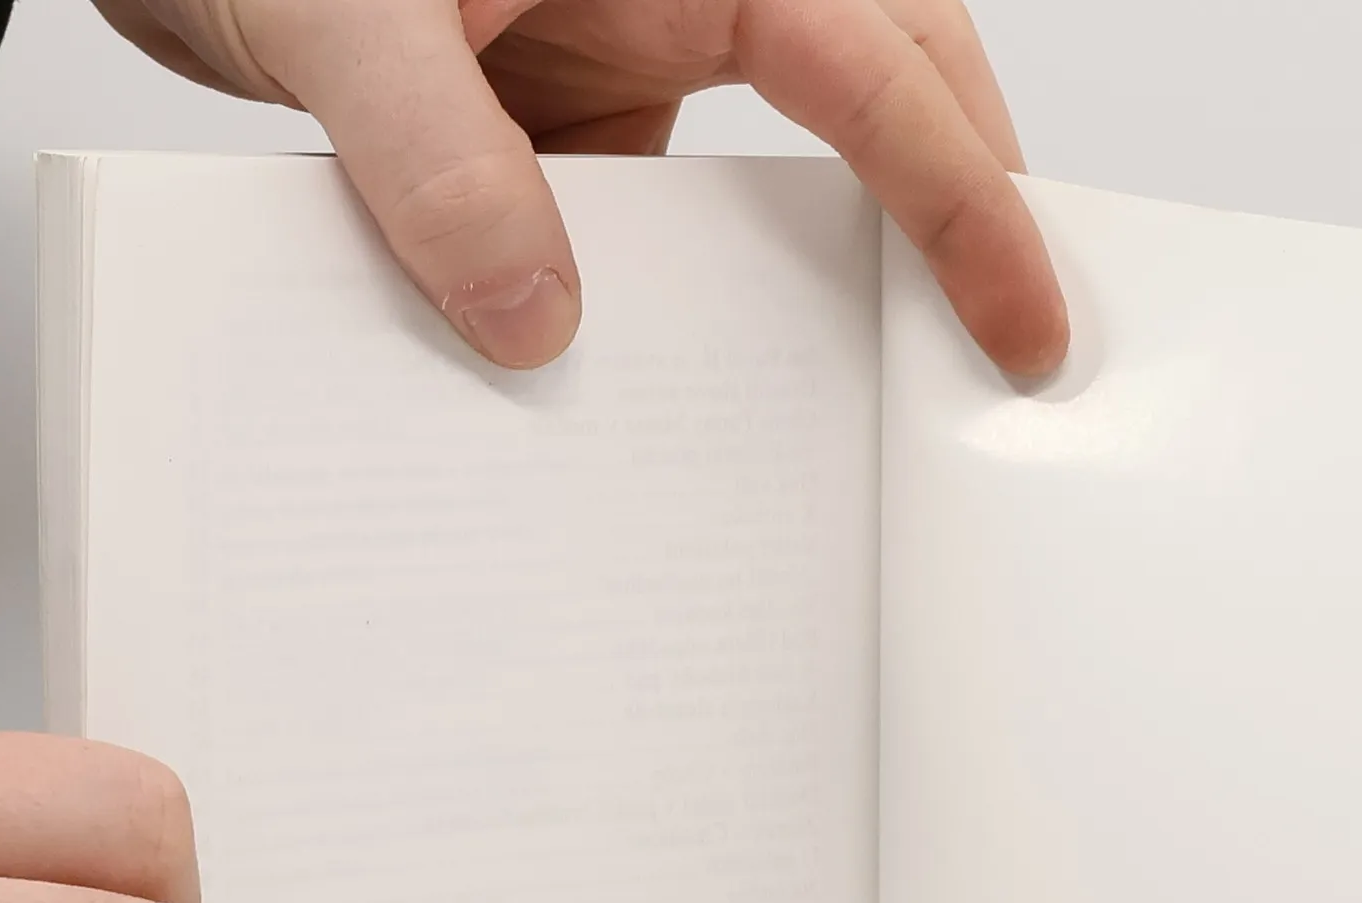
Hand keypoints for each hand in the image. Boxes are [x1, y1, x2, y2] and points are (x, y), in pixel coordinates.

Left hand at [91, 0, 1069, 376]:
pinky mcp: (585, 134)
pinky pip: (680, 232)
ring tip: (889, 405)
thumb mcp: (340, 17)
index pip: (875, 65)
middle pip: (895, 94)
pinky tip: (701, 402)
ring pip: (798, 173)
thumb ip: (435, 159)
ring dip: (843, 277)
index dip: (965, 196)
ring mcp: (639, 62)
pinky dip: (705, 316)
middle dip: (969, 217)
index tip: (1020, 318)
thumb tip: (539, 328)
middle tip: (1016, 359)